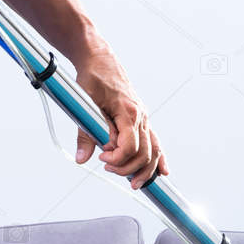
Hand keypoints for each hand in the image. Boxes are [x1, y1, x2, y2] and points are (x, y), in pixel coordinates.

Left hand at [73, 49, 169, 189]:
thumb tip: (82, 159)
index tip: (102, 159)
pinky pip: (154, 140)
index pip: (130, 146)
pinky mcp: (141, 118)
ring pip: (153, 149)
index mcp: (128, 111)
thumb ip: (85, 134)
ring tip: (136, 184)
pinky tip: (162, 172)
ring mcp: (143, 117)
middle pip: (144, 152)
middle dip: (128, 168)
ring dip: (146, 170)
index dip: (117, 159)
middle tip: (109, 170)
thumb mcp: (84, 104)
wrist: (99, 58)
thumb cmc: (92, 78)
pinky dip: (158, 157)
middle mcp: (140, 115)